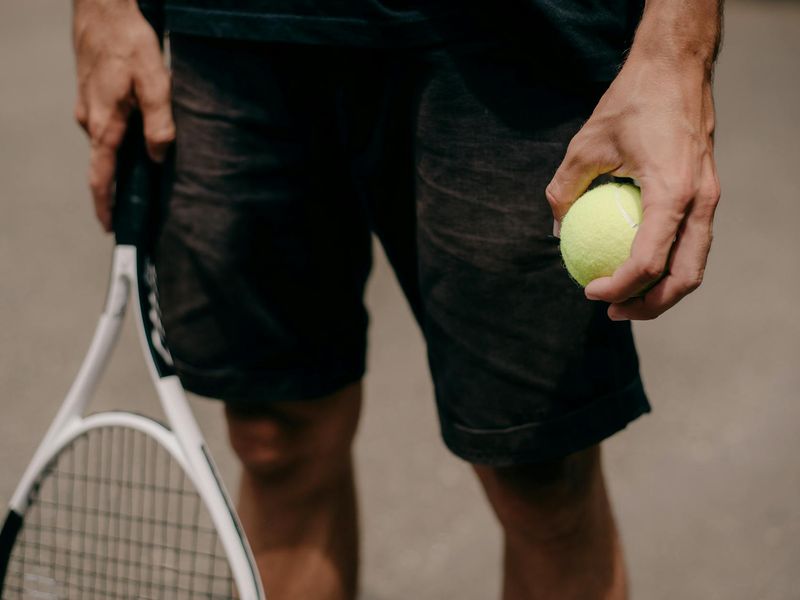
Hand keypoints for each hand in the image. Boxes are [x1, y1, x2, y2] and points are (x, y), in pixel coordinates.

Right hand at [73, 0, 173, 230]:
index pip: (100, 177)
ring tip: (147, 166)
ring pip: (107, 142)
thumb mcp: (155, 82)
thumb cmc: (129, 41)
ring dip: (124, 156)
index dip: (105, 205)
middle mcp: (90, 120)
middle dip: (119, 186)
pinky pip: (106, 124)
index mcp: (104, 124)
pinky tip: (139, 129)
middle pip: (104, 164)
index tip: (111, 226)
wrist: (103, 7)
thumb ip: (159, 123)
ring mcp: (87, 107)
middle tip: (140, 203)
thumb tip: (158, 156)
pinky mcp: (92, 95)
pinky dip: (120, 135)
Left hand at [546, 52, 720, 320]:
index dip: (618, 288)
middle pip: (684, 277)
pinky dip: (667, 263)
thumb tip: (555, 229)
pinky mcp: (708, 193)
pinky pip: (691, 242)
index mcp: (673, 192)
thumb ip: (564, 190)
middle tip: (612, 311)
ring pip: (694, 264)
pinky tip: (634, 261)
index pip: (648, 262)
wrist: (676, 68)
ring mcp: (710, 198)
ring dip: (661, 289)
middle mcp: (701, 201)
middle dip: (649, 306)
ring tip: (624, 296)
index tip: (589, 291)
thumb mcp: (584, 145)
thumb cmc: (630, 102)